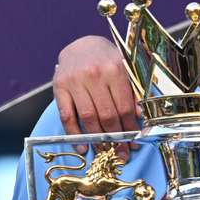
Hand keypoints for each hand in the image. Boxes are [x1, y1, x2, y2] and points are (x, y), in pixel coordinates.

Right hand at [53, 35, 138, 157]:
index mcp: (115, 69)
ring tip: (106, 152)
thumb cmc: (108, 61)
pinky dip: (75, 134)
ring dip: (98, 139)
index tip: (134, 142)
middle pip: (107, 115)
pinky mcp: (59, 88)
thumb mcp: (126, 70)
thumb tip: (141, 117)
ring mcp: (74, 82)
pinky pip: (67, 116)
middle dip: (117, 138)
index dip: (130, 128)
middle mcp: (94, 75)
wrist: (82, 46)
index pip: (124, 107)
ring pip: (88, 118)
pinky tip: (83, 146)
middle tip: (122, 153)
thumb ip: (134, 92)